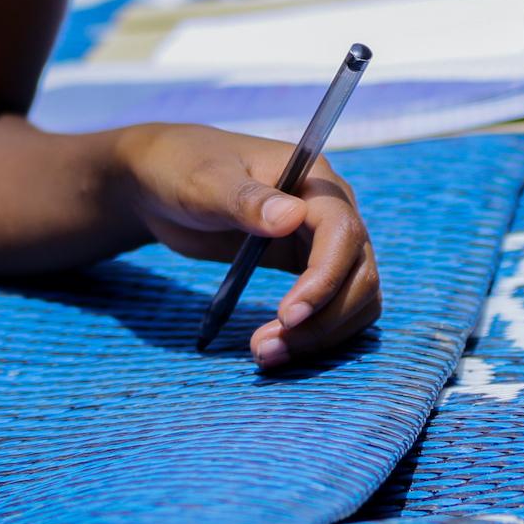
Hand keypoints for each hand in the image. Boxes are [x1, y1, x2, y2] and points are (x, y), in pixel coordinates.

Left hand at [107, 122, 380, 367]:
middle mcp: (332, 213)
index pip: (343, 235)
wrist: (164, 179)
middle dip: (323, 319)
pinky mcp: (309, 269)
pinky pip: (334, 307)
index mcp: (314, 183)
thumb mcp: (205, 183)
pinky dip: (315, 334)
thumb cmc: (183, 168)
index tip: (287, 316)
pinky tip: (275, 349)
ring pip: (355, 299)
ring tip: (265, 354)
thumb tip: (292, 217)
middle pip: (358, 275)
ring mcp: (324, 243)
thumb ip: (245, 200)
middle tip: (267, 347)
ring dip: (322, 335)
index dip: (324, 279)